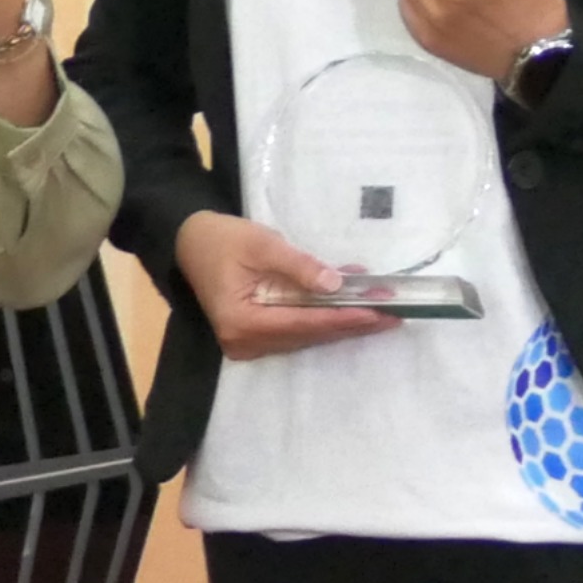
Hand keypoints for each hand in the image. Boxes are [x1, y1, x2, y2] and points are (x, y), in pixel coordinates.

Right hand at [173, 208, 401, 357]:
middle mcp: (245, 342)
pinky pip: (298, 330)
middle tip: (393, 312)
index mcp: (241, 322)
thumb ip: (298, 266)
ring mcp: (249, 343)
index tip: (379, 312)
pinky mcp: (256, 336)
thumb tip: (336, 284)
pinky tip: (350, 303)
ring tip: (380, 306)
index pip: (304, 323)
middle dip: (352, 321)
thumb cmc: (221, 239)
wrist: (188, 241)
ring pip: (307, 336)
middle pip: (309, 335)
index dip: (344, 317)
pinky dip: (325, 316)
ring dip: (343, 320)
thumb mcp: (262, 244)